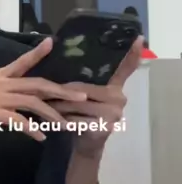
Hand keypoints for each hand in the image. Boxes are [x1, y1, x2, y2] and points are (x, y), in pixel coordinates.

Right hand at [0, 38, 86, 140]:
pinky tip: (41, 137)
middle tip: (81, 97)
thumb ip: (3, 91)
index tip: (51, 42)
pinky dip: (31, 129)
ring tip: (65, 125)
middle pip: (37, 85)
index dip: (37, 53)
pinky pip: (18, 121)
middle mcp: (0, 84)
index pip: (21, 62)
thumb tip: (24, 99)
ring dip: (51, 115)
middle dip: (61, 91)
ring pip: (32, 103)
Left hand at [52, 36, 143, 157]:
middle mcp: (120, 98)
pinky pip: (78, 119)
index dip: (133, 53)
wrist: (86, 146)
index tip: (138, 37)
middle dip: (63, 92)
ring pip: (79, 103)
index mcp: (115, 87)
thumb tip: (62, 65)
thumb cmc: (83, 116)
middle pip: (84, 88)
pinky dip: (64, 120)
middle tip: (45, 94)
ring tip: (46, 106)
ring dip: (59, 106)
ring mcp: (114, 113)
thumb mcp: (84, 97)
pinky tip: (55, 121)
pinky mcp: (105, 127)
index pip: (126, 68)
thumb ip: (84, 83)